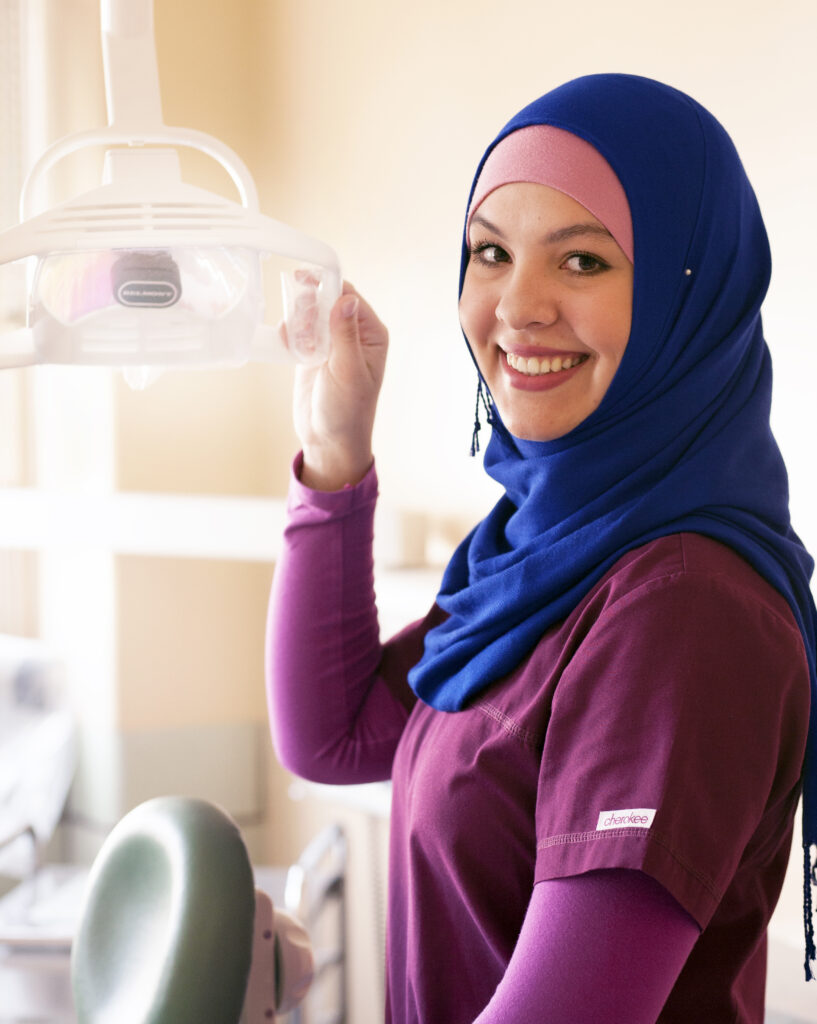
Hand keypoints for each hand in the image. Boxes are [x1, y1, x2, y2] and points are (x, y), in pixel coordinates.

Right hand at [281, 272, 387, 489]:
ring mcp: (331, 343)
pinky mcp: (312, 353)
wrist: (328, 440)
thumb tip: (346, 299)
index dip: (328, 286)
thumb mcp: (347, 371)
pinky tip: (293, 349)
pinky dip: (291, 335)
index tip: (304, 280)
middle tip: (303, 325)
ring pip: (309, 313)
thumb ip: (344, 334)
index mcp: (371, 335)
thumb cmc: (347, 411)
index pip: (349, 296)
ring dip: (299, 322)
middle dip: (310, 306)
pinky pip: (298, 331)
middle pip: (326, 299)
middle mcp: (352, 335)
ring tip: (301, 344)